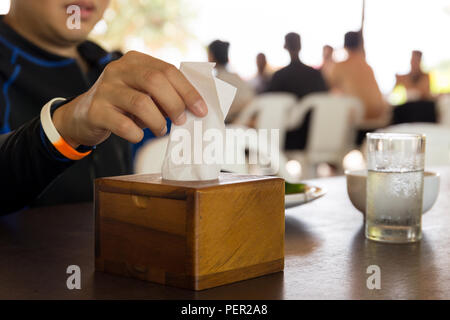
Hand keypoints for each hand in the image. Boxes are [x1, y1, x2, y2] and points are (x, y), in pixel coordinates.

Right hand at [52, 51, 206, 147]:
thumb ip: (165, 94)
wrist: (82, 116)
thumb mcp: (143, 93)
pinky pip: (123, 124)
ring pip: (141, 103)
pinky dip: (136, 134)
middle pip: (155, 81)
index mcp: (135, 61)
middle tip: (181, 121)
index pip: (168, 70)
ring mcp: (105, 89)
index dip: (188, 91)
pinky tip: (138, 135)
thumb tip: (194, 108)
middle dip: (175, 104)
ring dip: (158, 121)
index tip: (201, 110)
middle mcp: (118, 70)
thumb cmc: (122, 105)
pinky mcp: (95, 111)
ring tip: (160, 130)